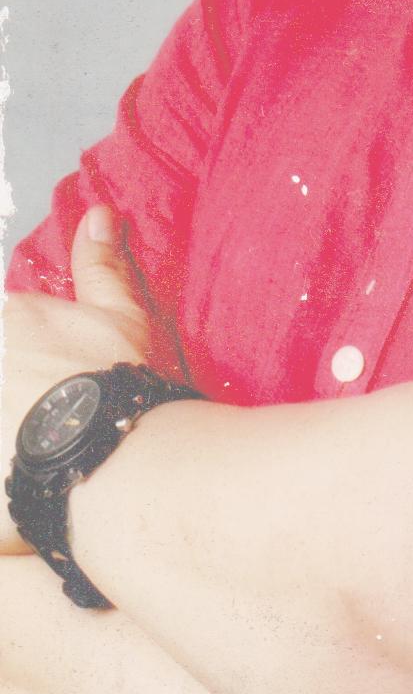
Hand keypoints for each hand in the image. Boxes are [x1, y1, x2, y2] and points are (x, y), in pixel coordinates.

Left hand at [1, 206, 151, 552]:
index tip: (60, 378)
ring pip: (1, 410)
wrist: (111, 454)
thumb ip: (101, 266)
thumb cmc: (116, 379)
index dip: (36, 353)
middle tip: (50, 412)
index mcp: (11, 318)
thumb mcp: (119, 314)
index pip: (12, 327)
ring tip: (33, 440)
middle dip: (19, 387)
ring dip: (11, 418)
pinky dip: (8, 479)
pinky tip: (24, 475)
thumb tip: (98, 214)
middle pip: (7, 367)